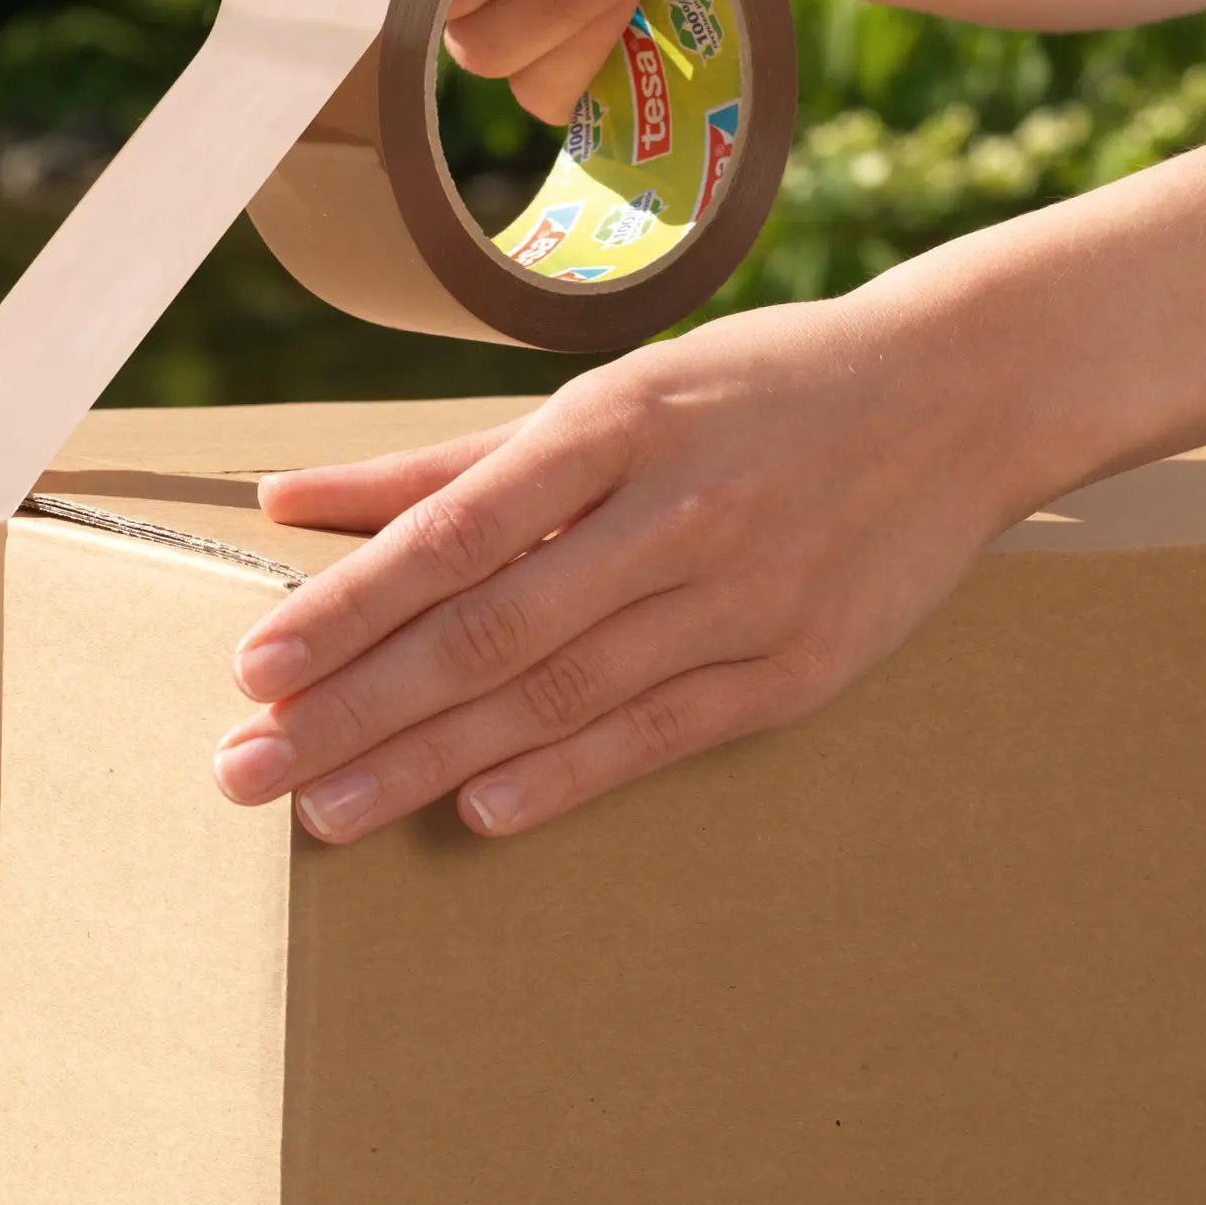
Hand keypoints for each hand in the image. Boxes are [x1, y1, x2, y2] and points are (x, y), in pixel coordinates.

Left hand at [210, 282, 1042, 841]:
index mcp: (616, 422)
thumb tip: (282, 499)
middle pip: (487, 630)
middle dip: (354, 708)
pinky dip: (564, 777)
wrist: (960, 395)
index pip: (452, 532)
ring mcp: (744, 593)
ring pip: (559, 695)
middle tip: (245, 772)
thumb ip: (439, 464)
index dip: (346, 608)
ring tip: (322, 811)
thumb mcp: (602, 397)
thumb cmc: (748, 390)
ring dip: (428, 761)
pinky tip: (476, 814)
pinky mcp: (799, 666)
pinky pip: (660, 734)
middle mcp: (676, 510)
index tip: (253, 669)